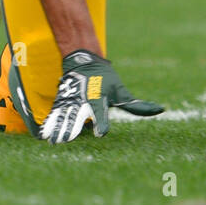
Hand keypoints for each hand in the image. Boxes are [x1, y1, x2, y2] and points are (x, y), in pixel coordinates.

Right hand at [39, 50, 164, 143]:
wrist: (82, 62)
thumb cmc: (106, 80)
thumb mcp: (121, 92)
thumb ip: (136, 105)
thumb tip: (161, 110)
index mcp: (99, 99)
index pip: (101, 113)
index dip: (102, 123)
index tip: (102, 133)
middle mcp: (84, 101)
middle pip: (78, 117)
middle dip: (73, 128)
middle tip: (68, 140)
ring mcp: (70, 101)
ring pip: (64, 117)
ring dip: (59, 129)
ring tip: (55, 142)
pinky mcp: (61, 102)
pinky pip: (55, 114)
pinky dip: (50, 124)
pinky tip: (45, 137)